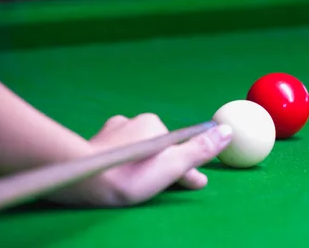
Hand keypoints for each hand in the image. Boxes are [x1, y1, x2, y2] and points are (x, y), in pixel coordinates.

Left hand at [45, 113, 231, 206]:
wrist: (81, 180)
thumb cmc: (129, 174)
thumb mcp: (173, 165)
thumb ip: (200, 149)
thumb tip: (227, 130)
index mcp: (152, 123)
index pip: (179, 145)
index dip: (190, 164)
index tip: (198, 181)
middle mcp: (132, 123)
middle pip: (158, 147)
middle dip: (169, 165)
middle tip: (177, 186)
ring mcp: (111, 132)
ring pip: (138, 149)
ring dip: (147, 164)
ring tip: (145, 184)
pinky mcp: (94, 145)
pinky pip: (120, 153)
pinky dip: (127, 163)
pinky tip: (123, 176)